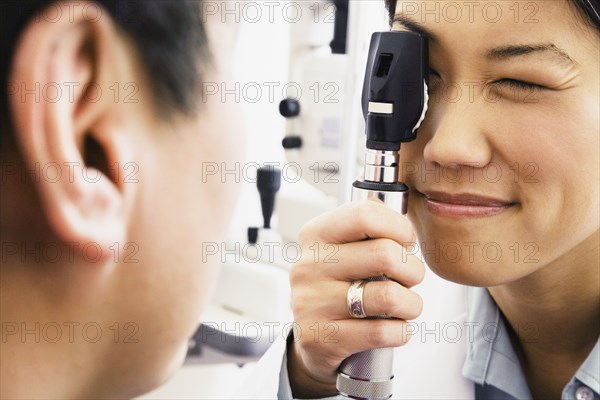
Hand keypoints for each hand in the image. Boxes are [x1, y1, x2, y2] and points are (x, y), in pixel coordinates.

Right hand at [287, 200, 424, 397]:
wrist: (313, 338)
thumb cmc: (339, 288)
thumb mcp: (345, 251)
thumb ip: (371, 231)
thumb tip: (407, 225)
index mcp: (315, 235)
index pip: (365, 215)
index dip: (399, 228)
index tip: (406, 243)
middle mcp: (308, 266)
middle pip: (384, 254)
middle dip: (413, 270)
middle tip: (410, 279)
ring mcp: (311, 303)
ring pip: (388, 296)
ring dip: (411, 304)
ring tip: (406, 306)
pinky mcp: (321, 337)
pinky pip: (381, 332)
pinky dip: (400, 332)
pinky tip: (394, 328)